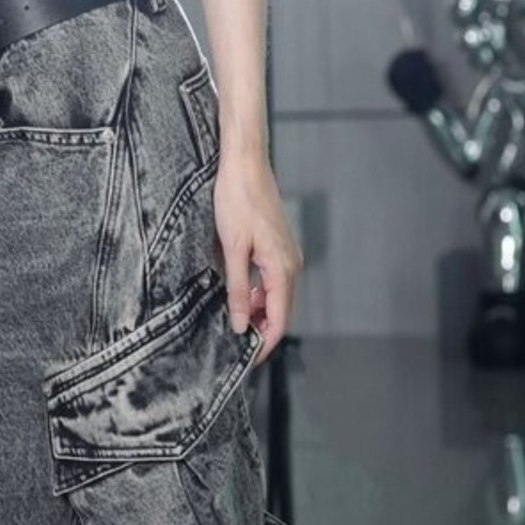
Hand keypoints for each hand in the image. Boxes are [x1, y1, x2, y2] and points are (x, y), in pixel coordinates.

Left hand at [212, 148, 302, 365]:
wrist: (245, 164)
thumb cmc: (237, 200)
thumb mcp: (232, 249)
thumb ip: (237, 289)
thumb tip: (239, 324)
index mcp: (282, 269)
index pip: (279, 320)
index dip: (264, 343)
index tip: (246, 360)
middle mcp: (292, 265)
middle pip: (281, 311)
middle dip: (261, 330)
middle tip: (235, 344)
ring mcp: (288, 254)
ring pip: (278, 296)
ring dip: (259, 310)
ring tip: (233, 317)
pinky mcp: (280, 245)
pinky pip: (274, 280)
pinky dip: (260, 292)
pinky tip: (240, 292)